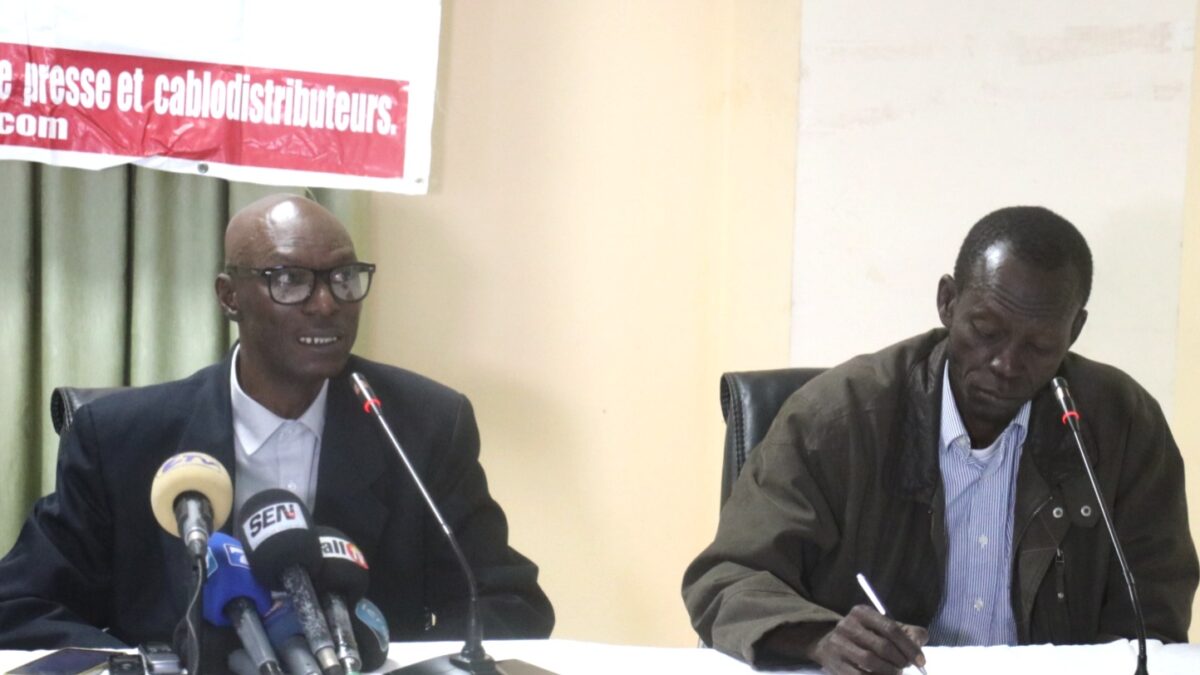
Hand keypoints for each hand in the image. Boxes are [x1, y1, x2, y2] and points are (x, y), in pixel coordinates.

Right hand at [806, 604, 927, 673]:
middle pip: (882, 646)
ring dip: (889, 672)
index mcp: (862, 612)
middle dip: (900, 660)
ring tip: (895, 673)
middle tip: (906, 667)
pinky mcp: (834, 663)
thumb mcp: (881, 627)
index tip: (921, 661)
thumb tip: (921, 639)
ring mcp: (838, 644)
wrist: (827, 644)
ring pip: (871, 662)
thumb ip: (905, 631)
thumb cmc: (863, 636)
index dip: (909, 646)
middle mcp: (848, 625)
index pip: (891, 629)